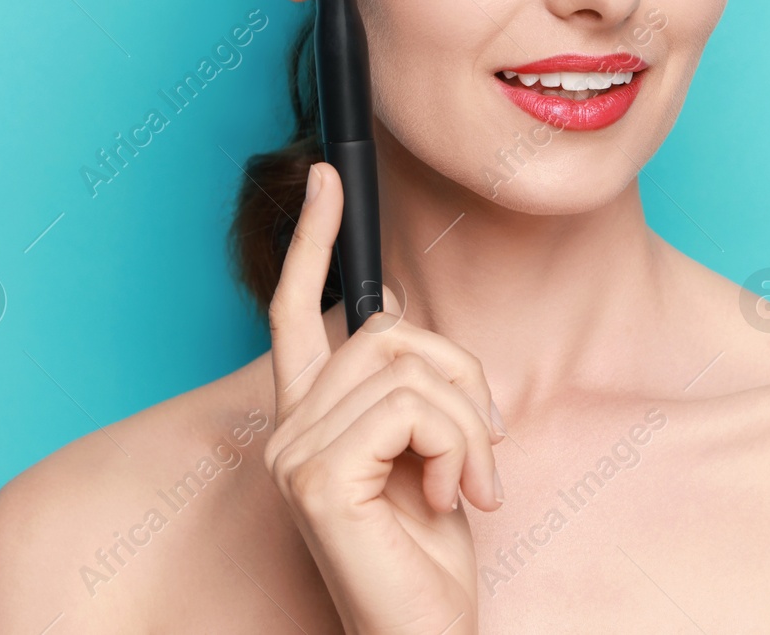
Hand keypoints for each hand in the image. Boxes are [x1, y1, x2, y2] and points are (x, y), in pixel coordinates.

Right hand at [263, 161, 504, 634]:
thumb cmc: (429, 554)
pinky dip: (456, 446)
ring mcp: (294, 454)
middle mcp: (287, 430)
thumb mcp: (428, 448)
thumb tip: (397, 312)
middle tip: (482, 447)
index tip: (331, 180)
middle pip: (388, 332)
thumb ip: (405, 386)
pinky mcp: (317, 479)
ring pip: (409, 366)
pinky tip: (451, 497)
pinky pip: (411, 408)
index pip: (294, 310)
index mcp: (310, 418)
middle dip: (462, 377)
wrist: (425, 634)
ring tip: (468, 481)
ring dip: (467, 422)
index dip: (314, 239)